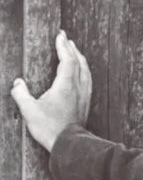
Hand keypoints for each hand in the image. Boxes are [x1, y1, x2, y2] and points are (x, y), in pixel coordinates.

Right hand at [11, 30, 91, 151]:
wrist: (69, 144)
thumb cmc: (50, 128)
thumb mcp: (29, 110)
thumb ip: (21, 94)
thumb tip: (17, 84)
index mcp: (66, 86)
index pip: (67, 60)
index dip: (63, 47)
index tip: (60, 36)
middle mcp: (78, 88)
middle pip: (78, 62)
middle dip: (72, 48)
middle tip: (66, 38)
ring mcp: (84, 95)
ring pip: (86, 71)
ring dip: (80, 58)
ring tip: (74, 50)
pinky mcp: (86, 103)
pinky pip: (88, 80)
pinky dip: (84, 70)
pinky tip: (83, 72)